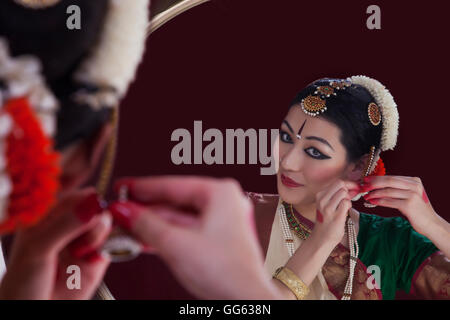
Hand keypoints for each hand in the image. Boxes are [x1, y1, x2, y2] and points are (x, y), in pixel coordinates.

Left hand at [0, 189, 111, 299]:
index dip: (86, 196)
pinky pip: (115, 241)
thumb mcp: (38, 249)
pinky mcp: (100, 256)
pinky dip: (114, 242)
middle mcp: (68, 224)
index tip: (91, 204)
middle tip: (86, 230)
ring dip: (99, 233)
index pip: (73, 193)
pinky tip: (99, 251)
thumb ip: (66, 224)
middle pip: (94, 205)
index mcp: (47, 215)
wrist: (36, 314)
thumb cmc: (22, 284)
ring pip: (106, 222)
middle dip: (94, 215)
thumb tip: (94, 203)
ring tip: (84, 250)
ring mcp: (84, 239)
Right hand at [109, 176, 278, 299]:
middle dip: (144, 209)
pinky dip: (164, 235)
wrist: (244, 301)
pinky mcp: (217, 240)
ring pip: (178, 218)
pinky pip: (185, 231)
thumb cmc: (227, 273)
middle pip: (175, 202)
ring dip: (151, 224)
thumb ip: (147, 224)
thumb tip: (126, 211)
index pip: (173, 185)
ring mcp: (221, 222)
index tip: (124, 186)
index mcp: (221, 193)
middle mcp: (224, 204)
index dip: (143, 187)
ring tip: (125, 225)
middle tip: (120, 210)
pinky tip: (142, 237)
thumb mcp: (176, 244)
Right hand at [312, 180, 359, 246]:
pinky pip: (347, 203)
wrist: (321, 238)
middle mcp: (322, 200)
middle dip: (349, 189)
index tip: (354, 188)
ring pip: (344, 192)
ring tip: (344, 207)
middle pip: (341, 184)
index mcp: (319, 195)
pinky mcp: (336, 216)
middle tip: (352, 196)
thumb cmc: (326, 221)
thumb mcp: (326, 205)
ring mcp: (328, 208)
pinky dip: (349, 205)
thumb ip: (336, 195)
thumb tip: (351, 186)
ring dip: (348, 198)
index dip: (348, 184)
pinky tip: (345, 212)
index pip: (337, 182)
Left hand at [362, 175, 439, 236]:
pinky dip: (379, 201)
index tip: (366, 180)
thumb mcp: (409, 196)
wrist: (430, 224)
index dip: (377, 178)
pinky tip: (372, 202)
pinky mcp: (409, 205)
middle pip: (389, 181)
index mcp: (414, 181)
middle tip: (363, 186)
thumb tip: (377, 185)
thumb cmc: (417, 211)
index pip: (392, 177)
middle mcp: (414, 186)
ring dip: (375, 193)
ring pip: (388, 191)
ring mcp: (412, 195)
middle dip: (374, 183)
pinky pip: (390, 201)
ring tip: (366, 196)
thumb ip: (398, 189)